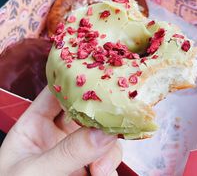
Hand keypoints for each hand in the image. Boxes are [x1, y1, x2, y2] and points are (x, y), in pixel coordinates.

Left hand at [0, 87, 121, 175]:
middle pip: (84, 111)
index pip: (56, 92)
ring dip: (107, 147)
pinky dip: (110, 165)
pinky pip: (106, 157)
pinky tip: (104, 174)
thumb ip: (67, 152)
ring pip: (100, 134)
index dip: (75, 82)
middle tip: (112, 122)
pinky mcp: (86, 167)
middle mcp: (56, 133)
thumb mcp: (35, 171)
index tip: (97, 78)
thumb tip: (103, 132)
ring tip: (100, 169)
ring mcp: (73, 149)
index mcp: (34, 124)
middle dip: (99, 116)